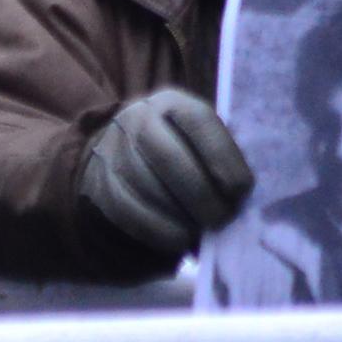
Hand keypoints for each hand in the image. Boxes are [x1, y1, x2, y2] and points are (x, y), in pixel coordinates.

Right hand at [79, 89, 254, 257]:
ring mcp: (113, 151)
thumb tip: (239, 194)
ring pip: (148, 188)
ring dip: (181, 217)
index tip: (240, 190)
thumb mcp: (199, 140)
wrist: (121, 155)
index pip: (199, 120)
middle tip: (222, 219)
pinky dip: (160, 232)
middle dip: (202, 195)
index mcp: (172, 103)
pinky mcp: (100, 185)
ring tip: (201, 229)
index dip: (222, 157)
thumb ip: (219, 157)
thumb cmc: (179, 151)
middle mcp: (137, 119)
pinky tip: (179, 239)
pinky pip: (130, 214)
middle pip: (169, 157)